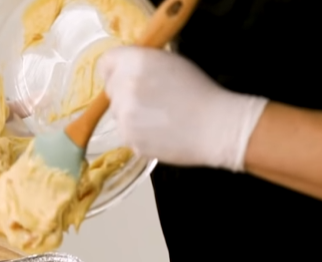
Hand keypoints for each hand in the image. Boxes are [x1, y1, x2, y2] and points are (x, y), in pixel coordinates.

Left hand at [97, 47, 268, 171]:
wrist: (216, 126)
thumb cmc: (200, 91)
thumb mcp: (170, 62)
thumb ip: (142, 62)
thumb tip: (124, 69)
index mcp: (134, 62)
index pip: (105, 63)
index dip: (115, 70)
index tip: (125, 76)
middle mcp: (124, 87)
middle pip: (110, 89)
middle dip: (125, 92)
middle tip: (151, 99)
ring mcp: (124, 116)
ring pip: (117, 113)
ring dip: (131, 114)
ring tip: (159, 117)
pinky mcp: (129, 139)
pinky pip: (127, 133)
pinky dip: (139, 133)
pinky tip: (160, 131)